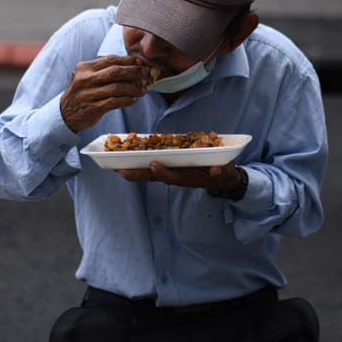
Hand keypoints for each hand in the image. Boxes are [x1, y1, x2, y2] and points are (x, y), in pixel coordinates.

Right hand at [59, 55, 151, 131]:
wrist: (64, 113)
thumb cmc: (82, 93)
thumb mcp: (87, 77)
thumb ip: (104, 71)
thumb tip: (132, 66)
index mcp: (85, 68)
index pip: (110, 59)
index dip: (128, 60)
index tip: (141, 62)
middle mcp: (85, 79)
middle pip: (115, 72)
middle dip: (134, 72)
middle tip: (146, 74)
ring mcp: (88, 94)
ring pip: (117, 88)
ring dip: (133, 88)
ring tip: (143, 90)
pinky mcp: (92, 108)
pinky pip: (114, 102)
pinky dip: (127, 100)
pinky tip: (134, 99)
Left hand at [116, 162, 244, 194]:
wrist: (221, 178)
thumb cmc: (221, 172)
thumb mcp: (224, 171)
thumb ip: (221, 170)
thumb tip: (217, 171)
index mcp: (188, 177)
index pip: (173, 176)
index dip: (163, 172)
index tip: (153, 164)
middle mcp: (177, 176)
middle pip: (154, 177)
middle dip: (137, 174)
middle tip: (120, 170)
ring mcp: (171, 173)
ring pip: (149, 173)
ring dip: (134, 170)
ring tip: (117, 166)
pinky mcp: (169, 169)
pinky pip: (152, 167)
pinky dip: (138, 165)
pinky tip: (125, 162)